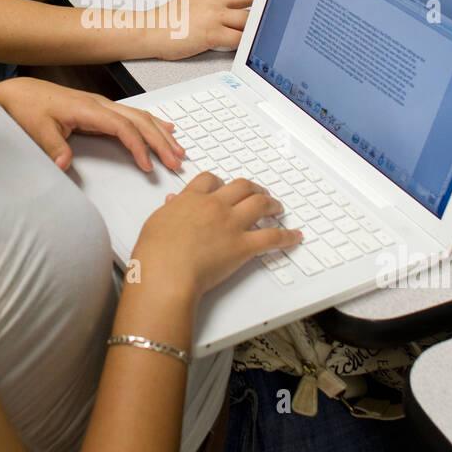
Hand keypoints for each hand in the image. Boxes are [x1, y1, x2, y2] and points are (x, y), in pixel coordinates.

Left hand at [0, 77, 184, 171]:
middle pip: (139, 121)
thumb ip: (53, 147)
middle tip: (176, 160)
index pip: (123, 127)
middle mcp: (99, 104)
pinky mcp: (99, 110)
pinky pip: (132, 115)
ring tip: (178, 149)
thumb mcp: (36, 129)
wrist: (17, 93)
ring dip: (160, 133)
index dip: (138, 146)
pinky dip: (151, 123)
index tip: (149, 166)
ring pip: (140, 116)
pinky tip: (164, 128)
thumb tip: (64, 164)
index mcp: (88, 108)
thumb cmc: (27, 108)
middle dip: (160, 141)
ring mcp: (101, 105)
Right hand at [132, 172, 302, 300]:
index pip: (210, 180)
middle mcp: (215, 206)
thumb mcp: (156, 222)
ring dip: (272, 204)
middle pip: (241, 186)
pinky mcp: (244, 246)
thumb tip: (174, 202)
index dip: (220, 182)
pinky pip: (273, 237)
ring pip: (260, 204)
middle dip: (253, 188)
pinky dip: (287, 236)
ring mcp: (232, 224)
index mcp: (192, 199)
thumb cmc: (156, 253)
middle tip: (258, 193)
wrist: (167, 272)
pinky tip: (295, 236)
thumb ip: (169, 210)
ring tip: (277, 208)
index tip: (223, 187)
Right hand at [147, 0, 254, 59]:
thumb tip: (229, 8)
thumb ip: (210, 0)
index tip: (259, 3)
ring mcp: (214, 16)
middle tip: (263, 18)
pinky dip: (246, 43)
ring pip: (248, 19)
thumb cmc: (167, 20)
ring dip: (255, 28)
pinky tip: (246, 46)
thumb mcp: (190, 0)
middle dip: (259, 8)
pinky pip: (239, 38)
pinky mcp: (212, 34)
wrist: (150, 31)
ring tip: (257, 34)